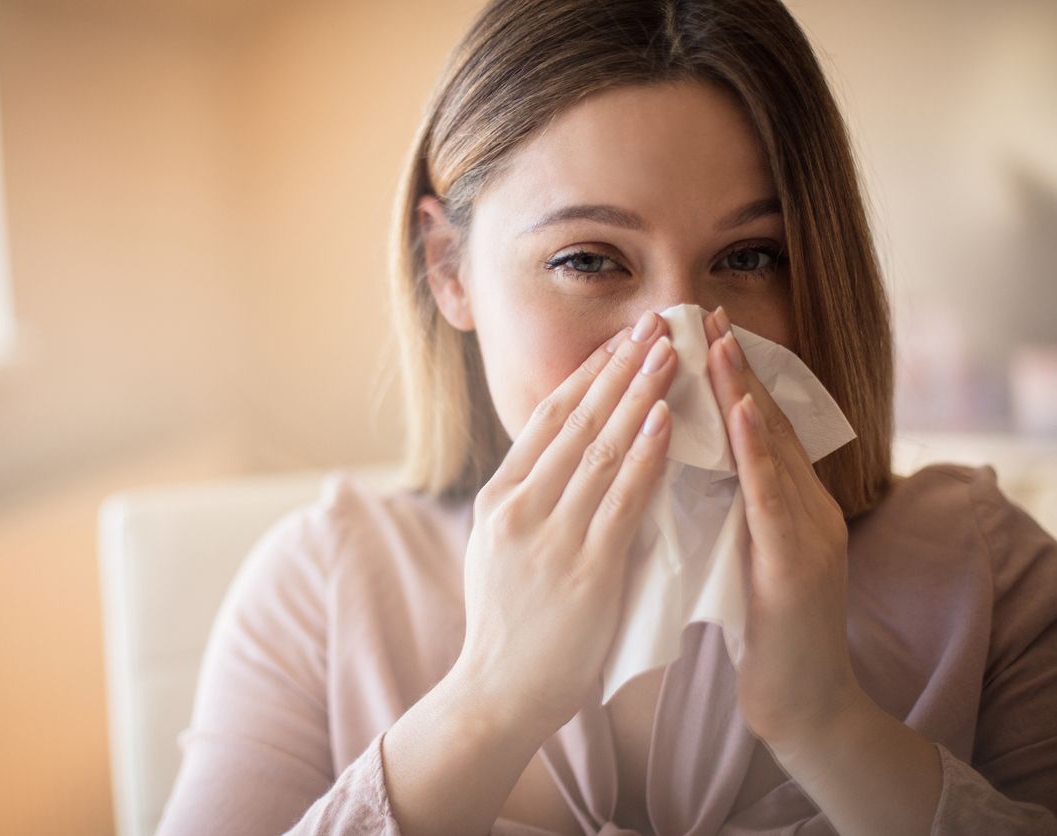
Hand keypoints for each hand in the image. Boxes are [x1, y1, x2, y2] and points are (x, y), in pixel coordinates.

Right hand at [453, 311, 676, 737]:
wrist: (497, 694)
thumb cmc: (507, 627)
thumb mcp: (499, 551)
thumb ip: (527, 504)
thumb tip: (558, 463)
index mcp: (499, 498)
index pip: (547, 420)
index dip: (587, 376)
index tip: (618, 342)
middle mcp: (520, 507)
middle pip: (576, 421)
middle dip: (618, 368)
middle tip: (653, 325)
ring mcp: (550, 536)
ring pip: (601, 450)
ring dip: (639, 395)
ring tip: (669, 354)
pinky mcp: (585, 570)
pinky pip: (621, 500)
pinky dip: (644, 456)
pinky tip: (665, 421)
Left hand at [701, 306, 863, 756]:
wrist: (802, 706)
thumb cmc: (761, 630)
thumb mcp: (743, 554)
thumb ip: (726, 507)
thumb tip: (677, 460)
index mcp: (789, 505)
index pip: (756, 427)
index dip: (731, 377)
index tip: (699, 329)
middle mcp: (808, 509)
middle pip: (769, 423)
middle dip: (737, 366)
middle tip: (706, 313)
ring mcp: (811, 535)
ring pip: (777, 451)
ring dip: (746, 394)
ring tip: (719, 345)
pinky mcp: (801, 568)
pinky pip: (776, 502)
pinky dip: (759, 456)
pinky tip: (741, 419)